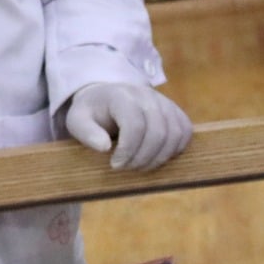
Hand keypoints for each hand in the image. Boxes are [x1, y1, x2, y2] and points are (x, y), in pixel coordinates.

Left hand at [63, 82, 192, 169]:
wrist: (108, 98)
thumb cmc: (92, 113)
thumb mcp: (77, 121)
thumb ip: (86, 132)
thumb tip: (104, 147)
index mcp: (121, 96)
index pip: (135, 125)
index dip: (128, 150)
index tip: (115, 164)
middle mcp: (147, 95)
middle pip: (157, 132)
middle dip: (143, 158)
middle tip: (128, 168)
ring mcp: (165, 102)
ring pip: (175, 134)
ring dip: (160, 157)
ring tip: (141, 165)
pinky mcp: (176, 111)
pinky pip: (185, 132)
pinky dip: (174, 150)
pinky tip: (156, 157)